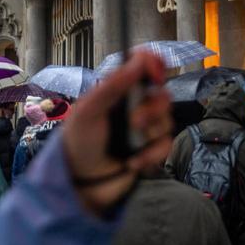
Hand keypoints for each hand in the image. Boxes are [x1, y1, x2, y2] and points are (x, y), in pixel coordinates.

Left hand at [61, 50, 171, 215]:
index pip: (142, 67)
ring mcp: (144, 128)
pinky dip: (151, 154)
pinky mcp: (151, 149)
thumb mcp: (89, 111)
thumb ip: (113, 85)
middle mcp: (134, 106)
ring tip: (130, 144)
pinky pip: (166, 144)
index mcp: (117, 91)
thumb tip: (139, 60)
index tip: (155, 73)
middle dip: (152, 107)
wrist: (81, 185)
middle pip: (161, 93)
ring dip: (149, 132)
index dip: (153, 65)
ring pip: (167, 119)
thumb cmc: (78, 143)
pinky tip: (134, 162)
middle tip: (134, 121)